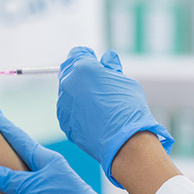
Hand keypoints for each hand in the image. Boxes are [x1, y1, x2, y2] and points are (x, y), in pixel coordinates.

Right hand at [0, 99, 140, 193]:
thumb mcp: (37, 189)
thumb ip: (11, 180)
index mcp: (45, 158)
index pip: (16, 137)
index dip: (0, 123)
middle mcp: (47, 165)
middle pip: (19, 146)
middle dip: (3, 134)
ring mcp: (48, 177)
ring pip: (23, 162)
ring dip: (9, 154)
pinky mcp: (49, 192)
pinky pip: (26, 178)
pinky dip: (14, 173)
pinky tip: (11, 178)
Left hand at [57, 47, 172, 187]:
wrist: (125, 141)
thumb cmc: (129, 108)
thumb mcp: (125, 81)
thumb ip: (111, 68)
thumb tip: (107, 59)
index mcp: (83, 68)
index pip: (77, 53)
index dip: (88, 57)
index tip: (96, 64)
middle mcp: (68, 84)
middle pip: (68, 71)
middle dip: (80, 74)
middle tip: (97, 83)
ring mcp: (64, 104)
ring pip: (67, 92)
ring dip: (77, 93)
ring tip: (98, 104)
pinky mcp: (65, 122)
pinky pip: (68, 110)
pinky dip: (77, 111)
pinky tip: (93, 117)